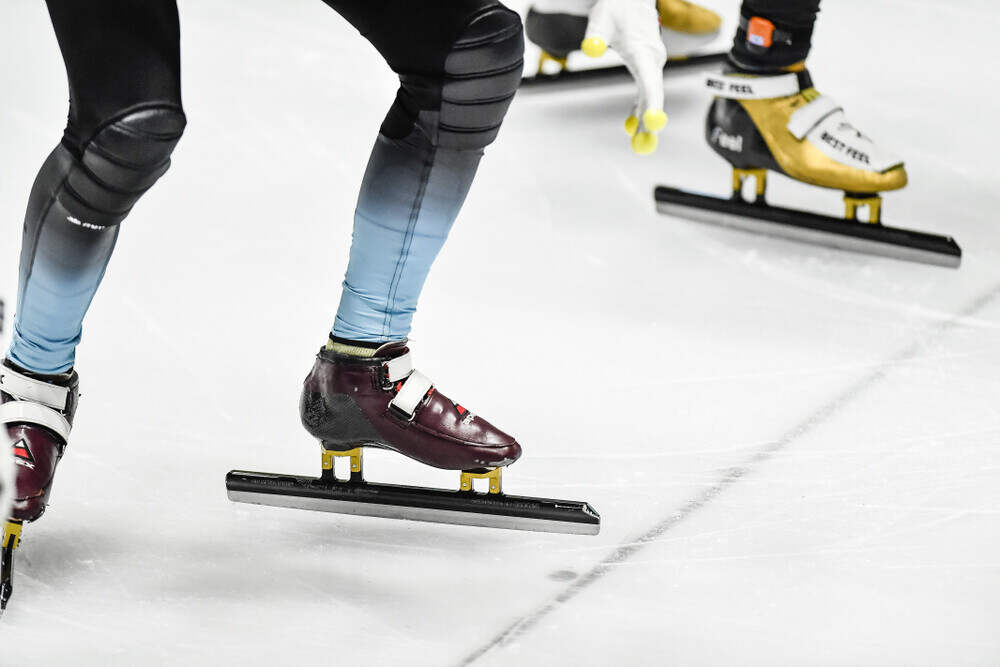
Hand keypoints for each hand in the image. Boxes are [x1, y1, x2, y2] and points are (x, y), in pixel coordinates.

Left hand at [581, 0, 667, 154]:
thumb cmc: (616, 7)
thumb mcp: (601, 18)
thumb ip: (595, 35)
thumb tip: (590, 50)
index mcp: (644, 50)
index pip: (650, 81)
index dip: (652, 103)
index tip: (654, 123)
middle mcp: (653, 58)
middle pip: (653, 93)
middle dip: (649, 120)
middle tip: (641, 145)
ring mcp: (652, 62)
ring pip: (651, 93)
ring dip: (645, 117)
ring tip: (636, 141)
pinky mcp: (648, 65)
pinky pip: (647, 89)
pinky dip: (641, 106)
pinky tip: (633, 123)